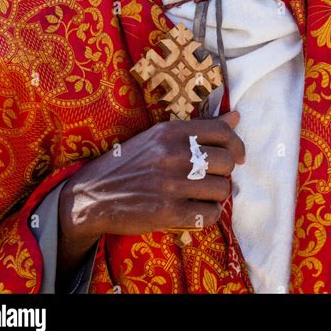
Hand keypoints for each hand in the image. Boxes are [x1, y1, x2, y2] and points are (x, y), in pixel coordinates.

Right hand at [57, 111, 244, 272]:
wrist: (92, 195)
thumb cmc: (129, 163)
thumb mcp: (159, 136)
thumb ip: (199, 127)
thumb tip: (236, 116)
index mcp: (171, 131)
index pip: (222, 131)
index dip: (237, 144)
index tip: (238, 156)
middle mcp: (173, 154)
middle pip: (227, 162)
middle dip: (224, 172)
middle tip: (211, 177)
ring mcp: (171, 184)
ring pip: (222, 190)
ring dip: (215, 195)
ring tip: (199, 194)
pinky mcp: (168, 212)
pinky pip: (210, 214)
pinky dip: (208, 215)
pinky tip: (194, 210)